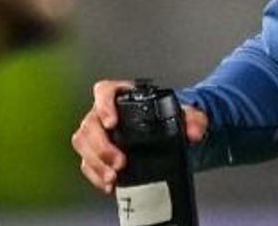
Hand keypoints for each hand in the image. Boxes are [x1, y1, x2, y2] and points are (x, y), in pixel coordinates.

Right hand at [71, 79, 209, 193]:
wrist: (167, 136)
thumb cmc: (168, 118)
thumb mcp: (185, 114)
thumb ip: (194, 119)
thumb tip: (194, 133)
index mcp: (122, 95)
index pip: (104, 91)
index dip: (104, 105)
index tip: (112, 122)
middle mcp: (104, 112)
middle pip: (90, 124)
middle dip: (102, 146)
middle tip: (120, 162)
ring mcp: (98, 133)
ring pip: (83, 143)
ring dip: (96, 162)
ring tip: (113, 177)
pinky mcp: (96, 153)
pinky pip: (87, 163)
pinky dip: (95, 175)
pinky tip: (108, 184)